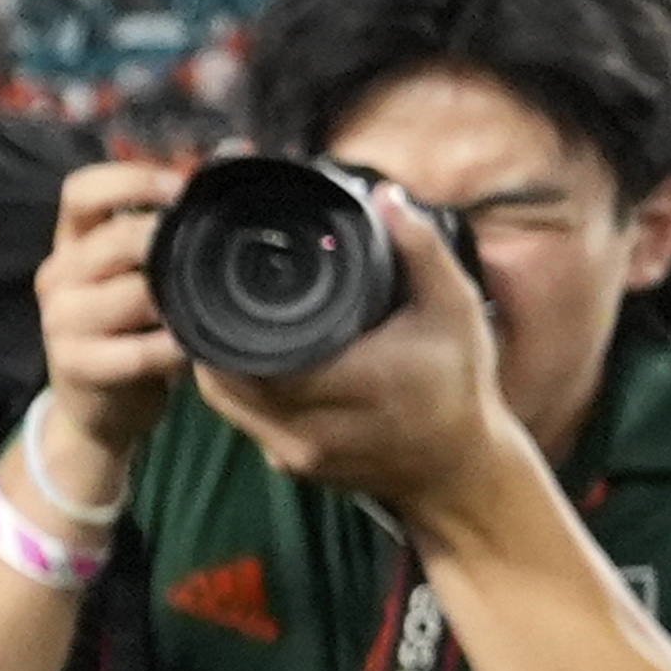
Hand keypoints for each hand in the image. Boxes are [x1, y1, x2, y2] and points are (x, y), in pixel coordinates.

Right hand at [25, 162, 191, 507]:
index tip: (179, 187)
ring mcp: (60, 321)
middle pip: (112, 239)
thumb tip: (223, 173)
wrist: (92, 410)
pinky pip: (134, 352)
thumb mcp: (130, 278)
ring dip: (173, 300)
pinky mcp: (75, 364)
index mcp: (70, 243)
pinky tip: (188, 348)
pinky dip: (169, 349)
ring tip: (200, 305)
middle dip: (165, 241)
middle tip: (203, 250)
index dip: (131, 179)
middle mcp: (57, 275)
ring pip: (131, 295)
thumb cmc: (124, 332)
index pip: (82, 191)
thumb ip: (158, 236)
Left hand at [191, 190, 513, 532]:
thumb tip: (386, 198)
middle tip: (209, 288)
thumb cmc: (459, 388)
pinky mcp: (294, 467)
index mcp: (354, 385)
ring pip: (226, 402)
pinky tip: (243, 356)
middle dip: (212, 334)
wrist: (461, 473)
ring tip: (218, 315)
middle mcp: (317, 428)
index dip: (226, 320)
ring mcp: (300, 454)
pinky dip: (237, 389)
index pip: (258, 356)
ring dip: (217, 361)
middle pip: (227, 377)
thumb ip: (422, 251)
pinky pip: (244, 421)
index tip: (219, 279)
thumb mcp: (454, 310)